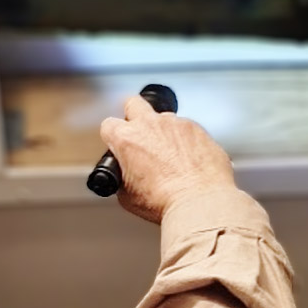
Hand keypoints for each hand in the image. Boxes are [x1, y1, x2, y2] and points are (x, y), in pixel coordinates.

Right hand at [99, 95, 235, 223]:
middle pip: (133, 103)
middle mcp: (151, 125)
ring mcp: (177, 124)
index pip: (108, 125)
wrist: (198, 203)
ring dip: (164, 133)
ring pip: (164, 119)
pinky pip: (188, 130)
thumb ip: (123, 178)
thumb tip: (127, 179)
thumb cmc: (165, 201)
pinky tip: (189, 162)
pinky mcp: (199, 129)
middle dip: (132, 115)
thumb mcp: (128, 196)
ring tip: (170, 158)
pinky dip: (186, 142)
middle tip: (138, 133)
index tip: (118, 145)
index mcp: (127, 139)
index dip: (112, 137)